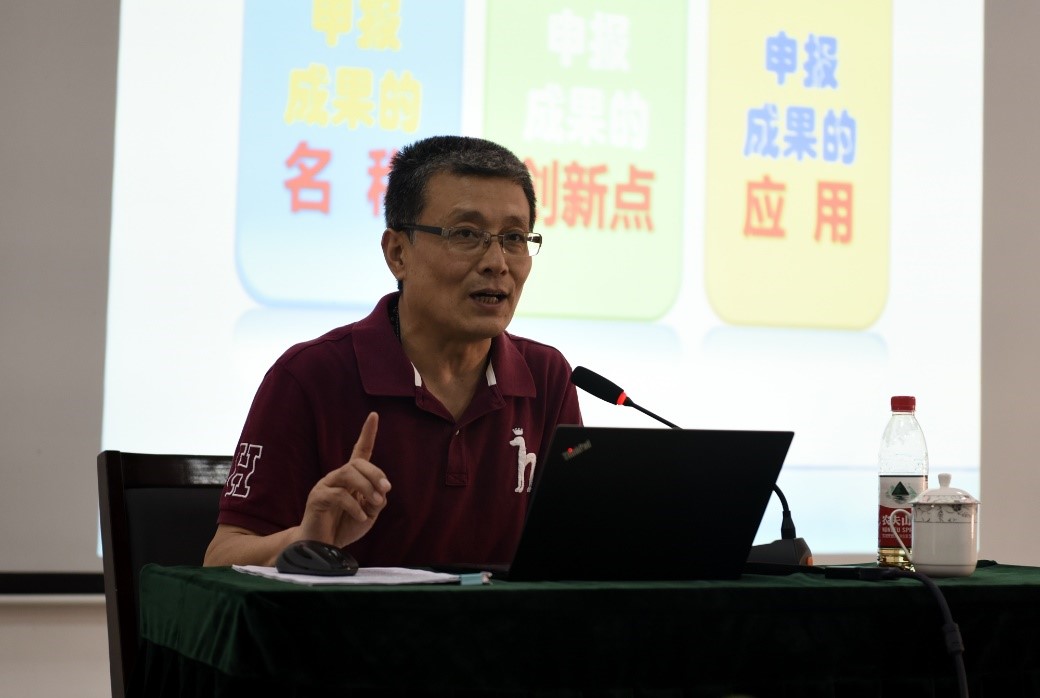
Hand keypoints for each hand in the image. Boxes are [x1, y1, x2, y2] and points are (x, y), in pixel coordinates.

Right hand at [297, 412, 391, 547]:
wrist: (323, 548)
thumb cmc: (345, 527)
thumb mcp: (368, 514)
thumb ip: (376, 500)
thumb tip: (381, 491)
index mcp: (351, 478)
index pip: (360, 451)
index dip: (367, 433)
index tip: (374, 415)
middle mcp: (337, 477)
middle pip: (357, 462)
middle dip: (375, 474)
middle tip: (385, 490)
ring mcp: (325, 486)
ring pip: (348, 474)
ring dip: (366, 487)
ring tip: (375, 503)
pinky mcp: (317, 498)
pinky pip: (339, 495)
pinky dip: (354, 506)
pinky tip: (361, 517)